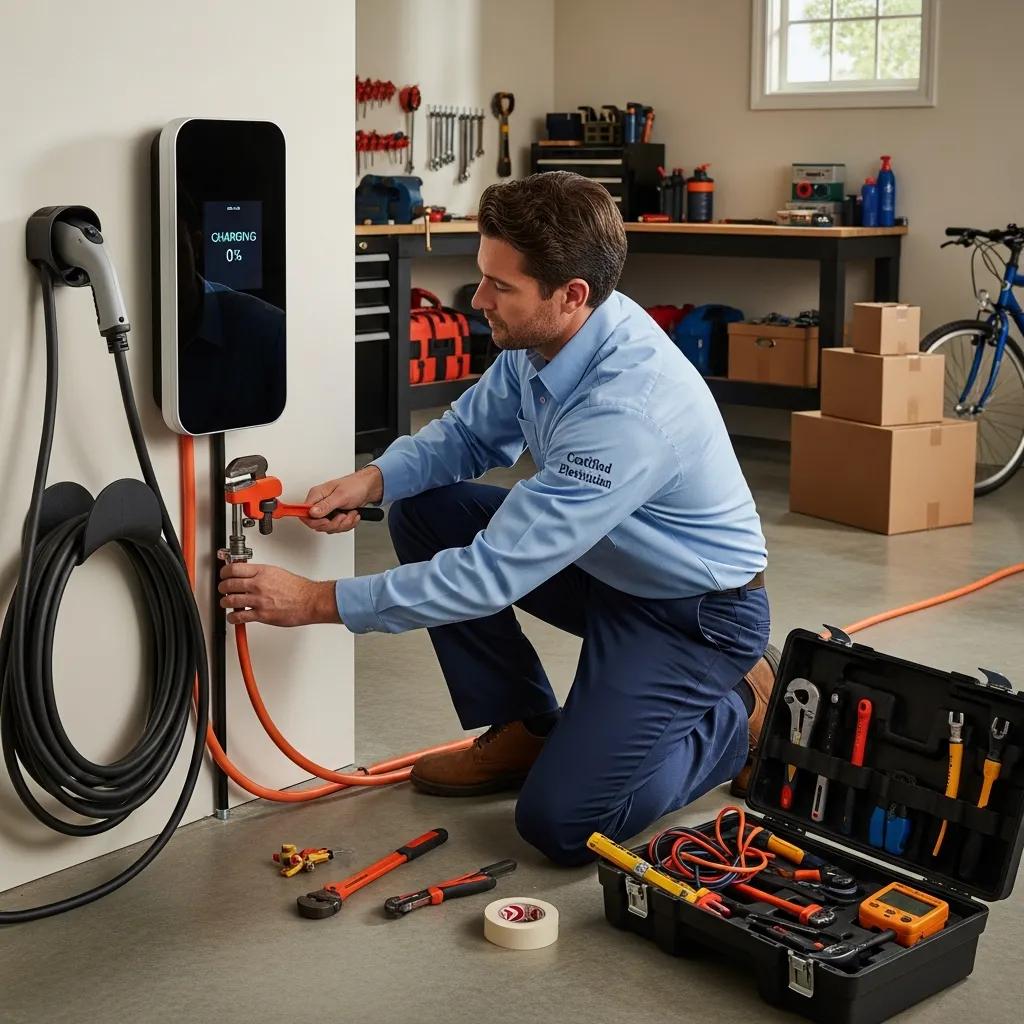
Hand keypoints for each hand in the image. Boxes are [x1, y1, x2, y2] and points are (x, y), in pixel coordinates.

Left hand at [218, 561, 341, 625]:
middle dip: (223, 587)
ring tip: (226, 603)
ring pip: (231, 600)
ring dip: (225, 602)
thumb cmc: (297, 588)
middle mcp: (258, 585)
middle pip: (229, 584)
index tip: (224, 575)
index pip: (233, 569)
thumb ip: (260, 573)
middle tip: (223, 589)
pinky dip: (232, 617)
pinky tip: (233, 616)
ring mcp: (259, 600)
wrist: (309, 601)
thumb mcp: (277, 572)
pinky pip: (239, 616)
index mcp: (262, 572)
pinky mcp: (261, 614)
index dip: (224, 572)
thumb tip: (249, 574)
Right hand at [302, 465, 383, 533]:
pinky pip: (337, 527)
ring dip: (343, 524)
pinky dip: (347, 524)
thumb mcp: (341, 495)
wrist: (368, 488)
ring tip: (350, 513)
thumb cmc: (355, 486)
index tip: (326, 521)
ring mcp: (327, 511)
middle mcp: (320, 503)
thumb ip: (326, 505)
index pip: (304, 513)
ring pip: (329, 528)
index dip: (314, 521)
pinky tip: (352, 515)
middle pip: (317, 524)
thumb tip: (312, 512)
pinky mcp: (335, 516)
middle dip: (334, 524)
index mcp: (316, 495)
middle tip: (343, 516)